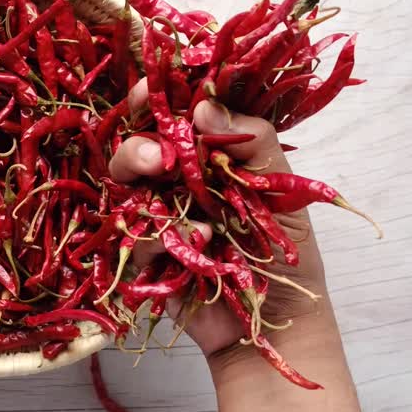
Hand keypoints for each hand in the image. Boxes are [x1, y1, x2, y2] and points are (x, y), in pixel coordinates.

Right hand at [107, 80, 331, 357]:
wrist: (277, 326)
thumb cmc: (287, 257)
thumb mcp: (283, 191)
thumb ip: (252, 144)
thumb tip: (204, 103)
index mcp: (211, 159)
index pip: (176, 115)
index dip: (159, 96)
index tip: (151, 85)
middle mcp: (179, 184)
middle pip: (138, 146)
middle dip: (138, 140)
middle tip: (156, 151)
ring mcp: (159, 219)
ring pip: (124, 185)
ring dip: (135, 172)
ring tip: (159, 173)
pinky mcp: (146, 257)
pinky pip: (133, 235)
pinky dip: (158, 234)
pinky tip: (197, 240)